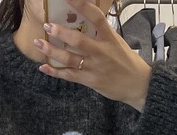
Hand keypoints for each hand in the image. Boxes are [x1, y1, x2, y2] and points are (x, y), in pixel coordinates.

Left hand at [35, 0, 151, 109]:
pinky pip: (69, 76)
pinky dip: (55, 72)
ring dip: (52, 51)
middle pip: (78, 40)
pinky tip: (43, 67)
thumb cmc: (126, 61)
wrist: (138, 85)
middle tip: (47, 25)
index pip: (95, 16)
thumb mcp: (116, 42)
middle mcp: (101, 51)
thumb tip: (83, 19)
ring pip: (70, 58)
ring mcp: (95, 67)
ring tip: (38, 42)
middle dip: (61, 33)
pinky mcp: (90, 81)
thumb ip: (100, 33)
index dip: (81, 5)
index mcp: (109, 37)